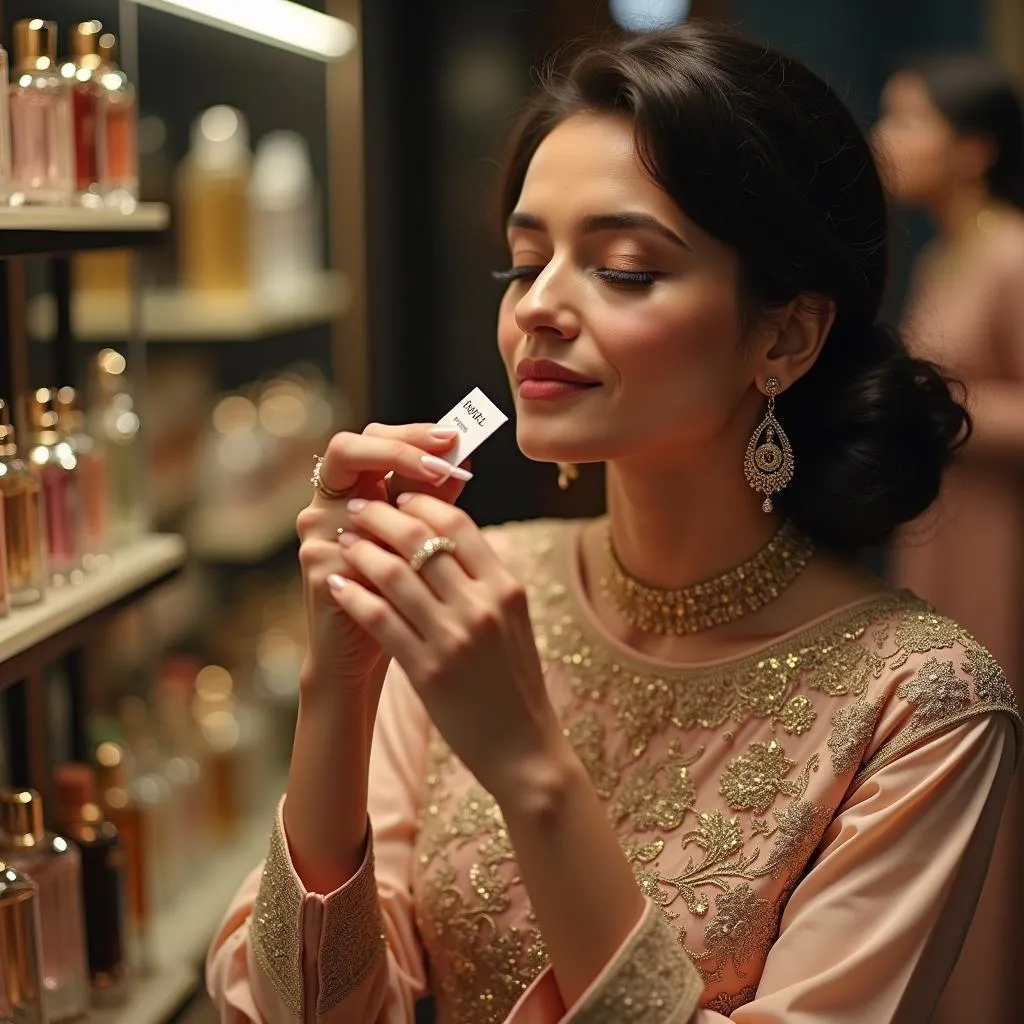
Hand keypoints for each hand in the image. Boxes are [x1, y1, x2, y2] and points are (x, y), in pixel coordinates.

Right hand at [296, 424, 472, 688]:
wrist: (366, 656)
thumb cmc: (398, 595)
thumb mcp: (420, 540)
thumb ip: (435, 497)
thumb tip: (464, 454)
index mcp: (352, 491)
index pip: (373, 438)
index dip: (411, 433)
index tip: (454, 438)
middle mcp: (327, 507)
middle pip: (348, 449)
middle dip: (398, 450)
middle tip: (443, 462)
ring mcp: (318, 538)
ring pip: (356, 498)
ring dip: (404, 499)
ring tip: (445, 499)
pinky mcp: (322, 573)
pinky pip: (361, 549)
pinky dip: (397, 547)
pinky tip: (427, 549)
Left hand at [326, 493, 564, 796]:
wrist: (525, 748)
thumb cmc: (515, 681)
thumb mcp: (512, 621)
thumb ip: (484, 580)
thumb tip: (446, 537)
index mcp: (507, 588)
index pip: (458, 524)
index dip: (422, 504)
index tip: (398, 498)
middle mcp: (483, 606)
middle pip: (421, 540)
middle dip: (382, 517)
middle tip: (359, 509)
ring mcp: (455, 638)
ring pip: (395, 574)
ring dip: (361, 551)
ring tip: (342, 541)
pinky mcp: (428, 671)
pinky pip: (380, 619)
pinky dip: (353, 596)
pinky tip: (336, 585)